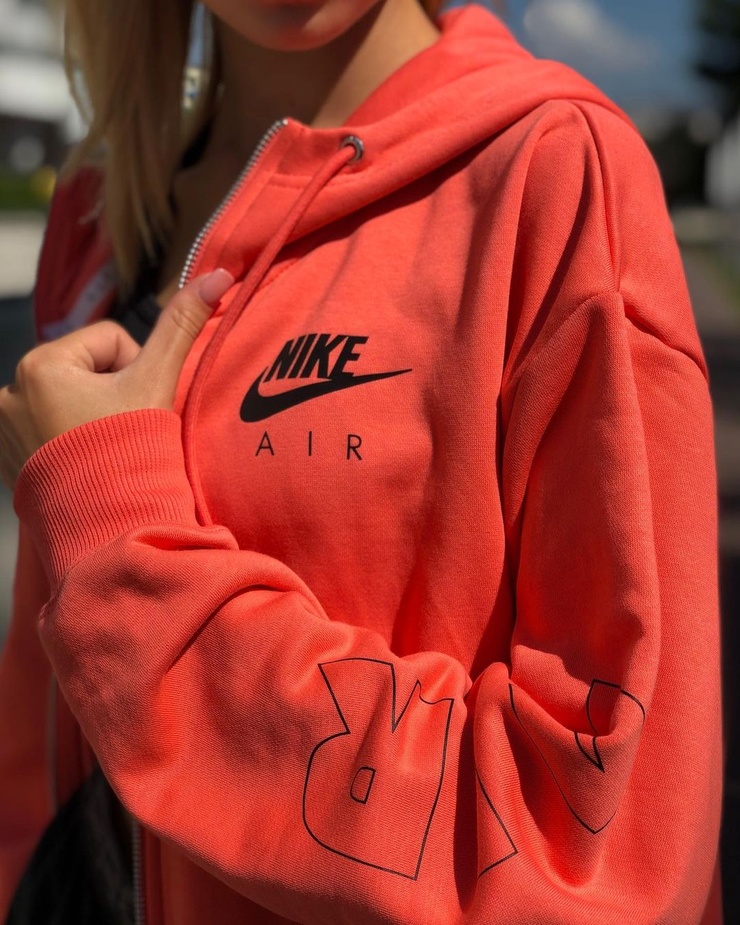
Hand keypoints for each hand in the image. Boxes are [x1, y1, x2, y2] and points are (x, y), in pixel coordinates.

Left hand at [0, 268, 233, 490]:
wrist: (112, 526)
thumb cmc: (132, 450)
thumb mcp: (157, 382)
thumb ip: (182, 326)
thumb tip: (219, 274)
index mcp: (41, 365)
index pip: (109, 341)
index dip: (137, 370)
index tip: (139, 407)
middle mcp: (12, 392)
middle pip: (86, 371)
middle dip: (112, 395)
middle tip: (126, 430)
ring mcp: (6, 430)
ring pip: (70, 401)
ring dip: (92, 418)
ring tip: (107, 450)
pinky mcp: (8, 460)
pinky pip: (50, 431)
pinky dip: (70, 442)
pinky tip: (87, 463)